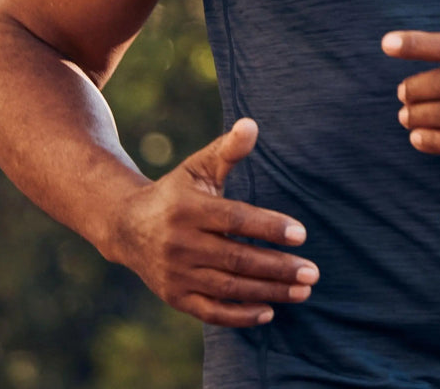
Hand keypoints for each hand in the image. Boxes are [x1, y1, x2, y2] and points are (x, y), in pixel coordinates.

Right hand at [107, 118, 318, 326]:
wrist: (126, 226)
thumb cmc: (177, 192)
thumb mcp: (198, 167)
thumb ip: (228, 150)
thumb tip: (252, 124)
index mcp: (188, 209)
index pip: (235, 221)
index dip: (268, 227)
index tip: (302, 234)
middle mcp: (180, 244)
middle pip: (236, 259)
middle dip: (278, 267)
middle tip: (313, 272)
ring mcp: (175, 274)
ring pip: (228, 288)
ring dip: (268, 292)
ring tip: (303, 291)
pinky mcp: (174, 297)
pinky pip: (210, 312)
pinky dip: (239, 315)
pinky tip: (269, 312)